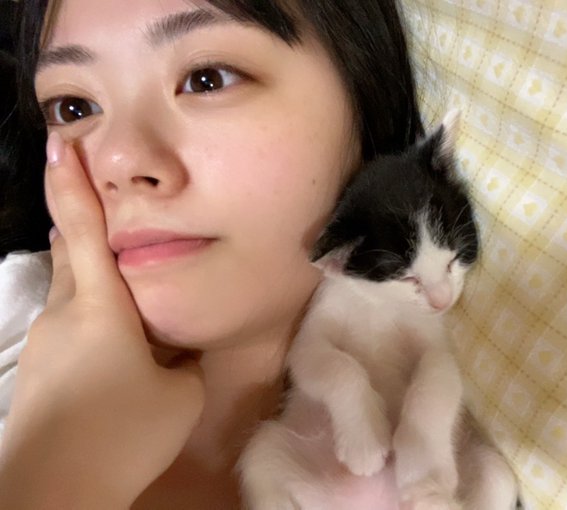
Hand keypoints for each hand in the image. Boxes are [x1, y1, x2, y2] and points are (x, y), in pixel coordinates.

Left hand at [0, 132, 204, 508]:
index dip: (71, 186)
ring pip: (69, 292)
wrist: (55, 490)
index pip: (83, 232)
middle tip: (104, 206)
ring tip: (127, 294)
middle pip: (69, 253)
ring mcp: (44, 341)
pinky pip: (68, 325)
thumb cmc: (125, 432)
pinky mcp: (38, 368)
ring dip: (92, 280)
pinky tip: (114, 348)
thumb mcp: (181, 395)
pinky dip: (90, 318)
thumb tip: (183, 346)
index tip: (61, 145)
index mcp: (101, 308)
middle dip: (82, 224)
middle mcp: (64, 313)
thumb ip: (185, 359)